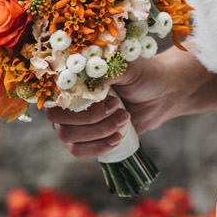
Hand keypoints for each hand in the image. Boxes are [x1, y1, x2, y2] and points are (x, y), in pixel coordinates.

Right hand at [44, 48, 208, 158]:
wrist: (162, 94)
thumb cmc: (143, 74)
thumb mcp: (127, 66)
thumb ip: (106, 70)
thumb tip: (87, 75)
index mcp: (73, 79)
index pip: (55, 96)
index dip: (78, 102)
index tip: (109, 98)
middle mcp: (68, 101)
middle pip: (59, 121)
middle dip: (91, 118)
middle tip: (118, 107)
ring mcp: (75, 122)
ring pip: (69, 137)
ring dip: (99, 131)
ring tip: (124, 118)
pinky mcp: (87, 138)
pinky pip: (78, 150)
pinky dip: (98, 147)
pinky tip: (118, 137)